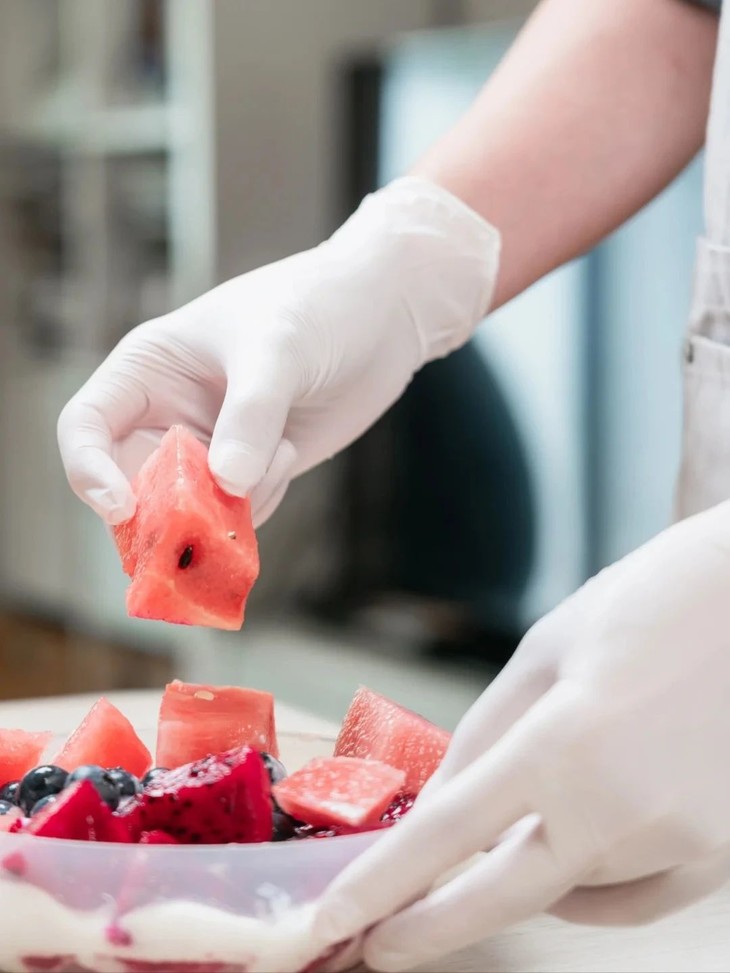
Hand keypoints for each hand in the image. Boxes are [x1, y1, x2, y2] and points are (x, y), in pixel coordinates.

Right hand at [57, 177, 499, 526]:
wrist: (383, 315)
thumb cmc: (318, 305)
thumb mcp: (278, 348)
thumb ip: (251, 415)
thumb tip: (229, 484)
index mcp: (148, 370)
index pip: (85, 429)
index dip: (91, 472)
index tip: (123, 507)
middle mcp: (169, 415)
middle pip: (132, 487)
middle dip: (165, 512)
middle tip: (209, 519)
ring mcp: (211, 448)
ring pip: (187, 513)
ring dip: (226, 509)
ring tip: (280, 452)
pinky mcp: (254, 471)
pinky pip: (235, 516)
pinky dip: (259, 507)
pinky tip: (290, 454)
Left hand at [313, 500, 729, 970]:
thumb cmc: (653, 603)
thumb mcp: (549, 648)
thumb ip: (489, 730)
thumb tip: (445, 801)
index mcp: (566, 741)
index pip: (450, 834)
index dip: (383, 884)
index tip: (335, 921)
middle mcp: (623, 807)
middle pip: (504, 897)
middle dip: (430, 930)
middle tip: (380, 945)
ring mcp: (682, 840)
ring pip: (569, 884)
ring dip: (524, 867)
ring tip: (514, 822)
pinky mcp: (722, 854)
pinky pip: (634, 897)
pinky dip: (589, 885)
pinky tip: (569, 856)